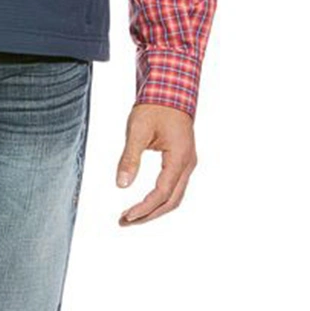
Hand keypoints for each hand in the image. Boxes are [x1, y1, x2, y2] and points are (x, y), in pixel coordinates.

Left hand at [115, 102, 196, 225]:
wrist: (170, 89)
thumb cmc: (154, 107)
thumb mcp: (137, 130)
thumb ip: (130, 157)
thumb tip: (121, 185)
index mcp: (179, 158)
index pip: (162, 193)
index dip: (144, 208)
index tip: (126, 216)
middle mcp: (188, 164)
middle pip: (171, 201)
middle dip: (149, 214)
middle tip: (126, 221)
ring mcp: (187, 163)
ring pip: (175, 196)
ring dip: (154, 208)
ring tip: (132, 215)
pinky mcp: (183, 160)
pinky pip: (174, 186)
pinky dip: (160, 198)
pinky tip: (144, 201)